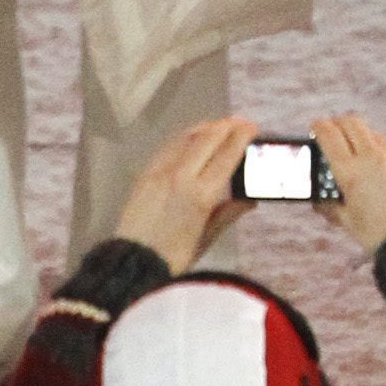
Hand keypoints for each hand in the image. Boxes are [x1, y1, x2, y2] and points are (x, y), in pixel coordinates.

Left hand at [113, 117, 258, 274]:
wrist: (133, 263)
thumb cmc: (173, 257)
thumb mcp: (207, 236)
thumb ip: (229, 212)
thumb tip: (249, 199)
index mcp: (201, 194)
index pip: (226, 155)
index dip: (241, 137)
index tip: (252, 128)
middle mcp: (180, 177)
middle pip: (207, 139)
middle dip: (227, 126)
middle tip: (241, 122)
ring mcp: (160, 173)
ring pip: (186, 138)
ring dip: (206, 128)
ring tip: (219, 125)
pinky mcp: (145, 175)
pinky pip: (168, 147)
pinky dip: (185, 138)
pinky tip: (192, 138)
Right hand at [312, 115, 385, 255]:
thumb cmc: (378, 233)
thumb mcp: (346, 220)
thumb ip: (329, 205)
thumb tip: (318, 199)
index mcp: (351, 172)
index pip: (329, 134)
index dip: (318, 126)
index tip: (315, 126)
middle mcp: (372, 158)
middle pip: (351, 123)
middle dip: (338, 123)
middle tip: (333, 131)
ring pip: (372, 135)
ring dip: (360, 138)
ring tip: (356, 155)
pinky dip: (380, 154)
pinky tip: (379, 172)